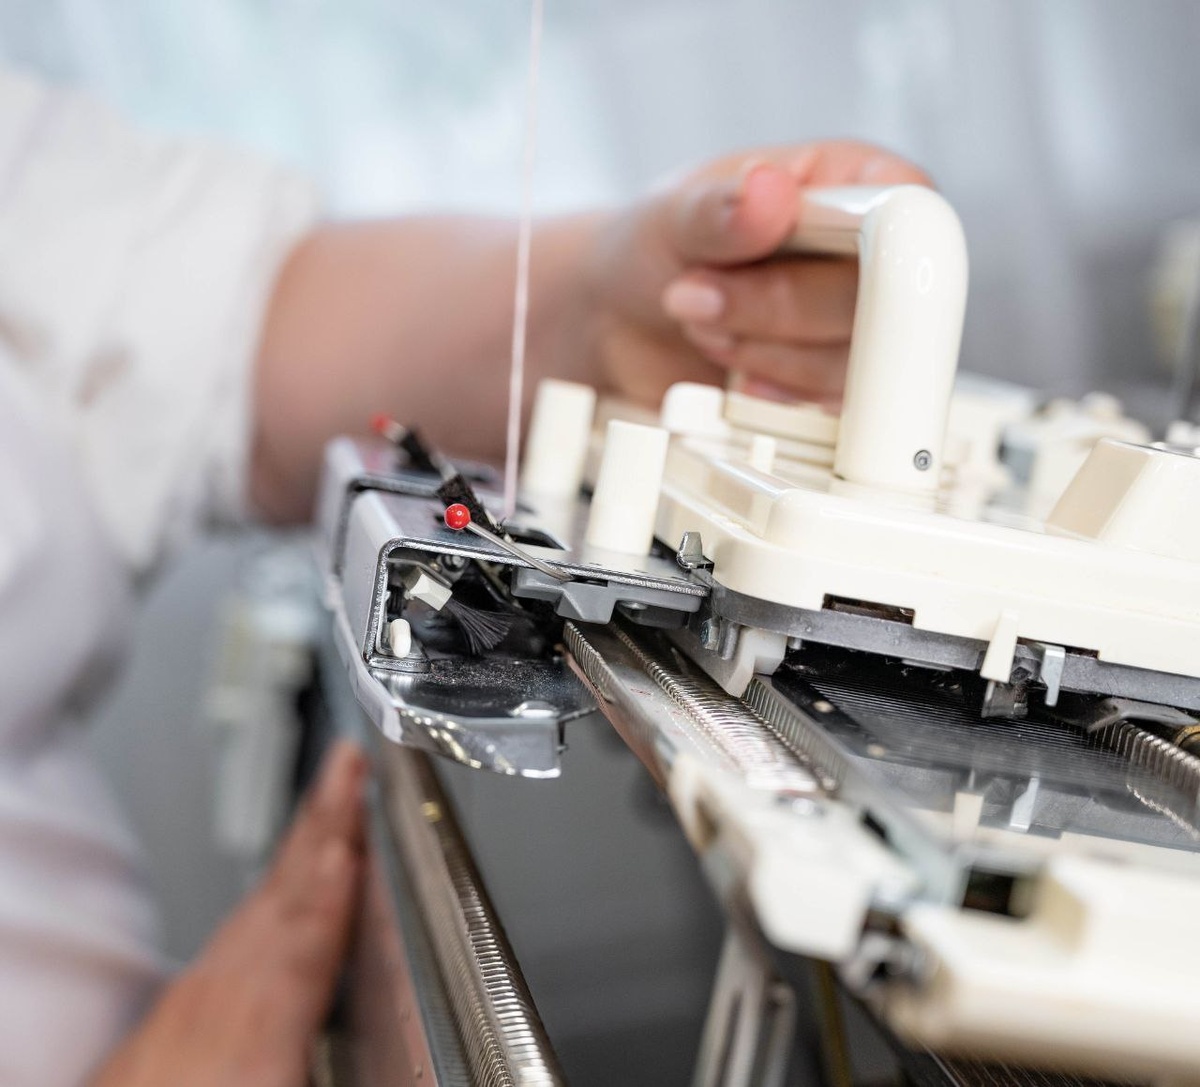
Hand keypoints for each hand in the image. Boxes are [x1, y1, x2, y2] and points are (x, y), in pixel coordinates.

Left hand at [90, 740, 366, 1086]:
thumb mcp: (283, 1084)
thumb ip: (358, 1068)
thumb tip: (416, 1052)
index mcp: (254, 1036)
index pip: (307, 936)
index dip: (337, 880)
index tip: (355, 824)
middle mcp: (218, 1006)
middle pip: (283, 896)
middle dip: (321, 822)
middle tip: (348, 761)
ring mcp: (192, 1005)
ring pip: (257, 906)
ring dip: (299, 846)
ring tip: (332, 803)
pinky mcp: (179, 1015)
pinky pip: (237, 931)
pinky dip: (272, 893)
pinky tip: (284, 890)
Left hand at [587, 140, 929, 406]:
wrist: (622, 320)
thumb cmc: (654, 248)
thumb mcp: (670, 217)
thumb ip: (719, 210)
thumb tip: (769, 191)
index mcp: (854, 185)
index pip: (908, 215)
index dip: (867, 250)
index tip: (787, 263)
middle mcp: (870, 255)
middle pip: (881, 302)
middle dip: (776, 311)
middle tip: (701, 297)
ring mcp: (856, 327)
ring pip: (853, 365)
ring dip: (763, 354)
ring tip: (707, 325)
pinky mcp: (833, 386)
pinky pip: (830, 410)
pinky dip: (767, 394)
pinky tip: (731, 368)